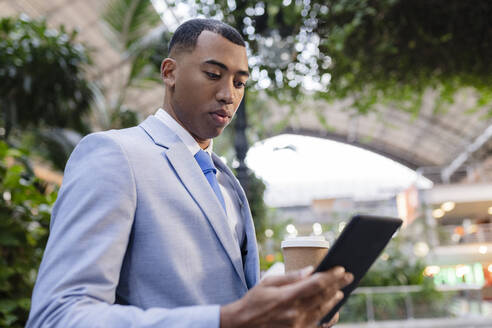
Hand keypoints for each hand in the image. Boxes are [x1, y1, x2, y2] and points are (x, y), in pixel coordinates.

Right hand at [220, 266, 352, 327]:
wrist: (243, 324)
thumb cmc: (254, 300)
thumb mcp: (268, 282)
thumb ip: (290, 277)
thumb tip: (310, 270)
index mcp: (287, 296)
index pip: (316, 284)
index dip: (331, 276)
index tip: (341, 268)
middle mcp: (295, 312)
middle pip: (323, 296)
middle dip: (338, 285)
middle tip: (348, 276)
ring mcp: (297, 325)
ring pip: (323, 310)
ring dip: (334, 299)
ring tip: (341, 291)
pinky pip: (317, 324)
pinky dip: (327, 315)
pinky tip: (332, 310)